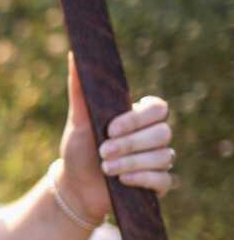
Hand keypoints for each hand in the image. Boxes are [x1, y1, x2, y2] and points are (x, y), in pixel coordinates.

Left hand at [56, 51, 175, 221]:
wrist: (76, 186)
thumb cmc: (79, 149)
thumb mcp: (77, 121)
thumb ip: (79, 89)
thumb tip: (75, 53)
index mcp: (140, 116)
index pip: (158, 108)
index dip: (137, 119)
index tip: (110, 128)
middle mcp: (154, 136)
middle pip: (162, 133)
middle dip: (131, 144)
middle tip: (103, 151)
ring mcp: (158, 160)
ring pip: (163, 156)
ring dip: (132, 162)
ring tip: (105, 168)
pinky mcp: (158, 184)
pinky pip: (164, 179)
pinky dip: (143, 179)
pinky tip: (123, 181)